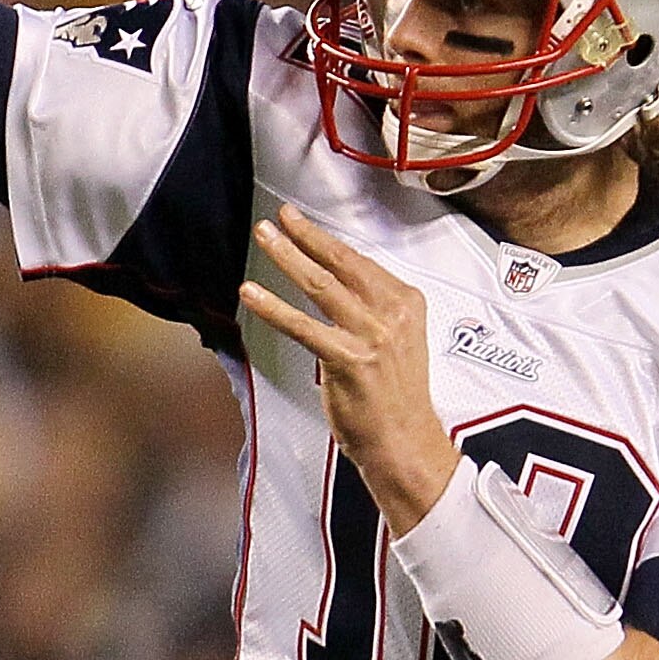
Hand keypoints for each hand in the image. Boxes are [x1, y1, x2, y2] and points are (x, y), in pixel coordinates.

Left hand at [240, 205, 459, 533]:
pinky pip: (304, 326)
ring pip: (322, 286)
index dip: (325, 239)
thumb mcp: (394, 340)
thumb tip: (333, 282)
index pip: (359, 261)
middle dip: (305, 236)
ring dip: (287, 257)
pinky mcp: (350, 359)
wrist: (404, 441)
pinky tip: (252, 294)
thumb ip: (370, 309)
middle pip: (341, 264)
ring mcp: (373, 336)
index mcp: (406, 304)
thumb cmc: (393, 397)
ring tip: (264, 238)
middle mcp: (392, 314)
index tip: (300, 221)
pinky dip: (274, 307)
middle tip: (278, 218)